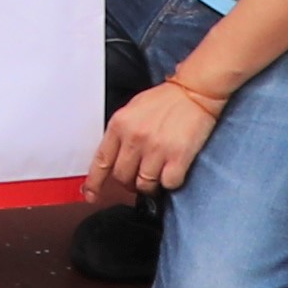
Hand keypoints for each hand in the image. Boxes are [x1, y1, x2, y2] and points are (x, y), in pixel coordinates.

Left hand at [90, 78, 221, 205]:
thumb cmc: (165, 101)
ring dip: (150, 185)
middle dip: (128, 182)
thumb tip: (114, 158)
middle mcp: (135, 138)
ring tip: (157, 174)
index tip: (92, 195)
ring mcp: (156, 149)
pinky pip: (168, 184)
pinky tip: (173, 171)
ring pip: (144, 184)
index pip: (101, 161)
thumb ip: (121, 134)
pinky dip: (170, 183)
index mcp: (119, 125)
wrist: (195, 92)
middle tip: (139, 177)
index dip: (94, 182)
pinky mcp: (178, 157)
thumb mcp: (132, 111)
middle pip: (121, 177)